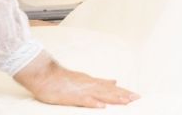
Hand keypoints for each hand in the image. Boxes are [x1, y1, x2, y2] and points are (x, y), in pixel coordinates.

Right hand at [14, 52, 137, 107]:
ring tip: (126, 102)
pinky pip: (84, 100)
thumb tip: (115, 81)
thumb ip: (99, 81)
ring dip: (114, 98)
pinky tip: (102, 106)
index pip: (112, 88)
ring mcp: (81, 90)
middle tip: (138, 99)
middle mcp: (89, 85)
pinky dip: (93, 103)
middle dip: (124, 95)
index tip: (136, 96)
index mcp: (92, 82)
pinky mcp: (72, 96)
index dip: (124, 92)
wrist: (44, 73)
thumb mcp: (84, 79)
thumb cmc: (61, 78)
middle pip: (110, 91)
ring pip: (100, 95)